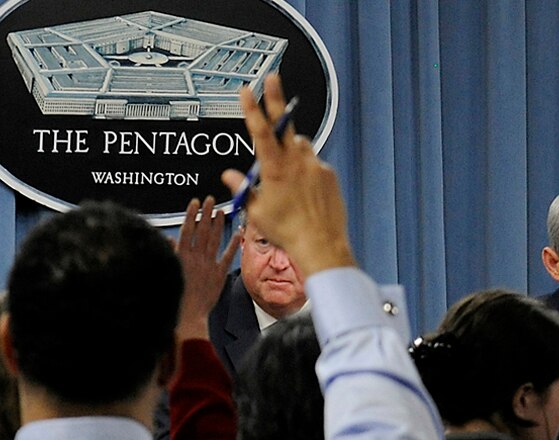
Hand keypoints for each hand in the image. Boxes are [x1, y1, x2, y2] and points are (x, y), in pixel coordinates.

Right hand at [176, 197, 236, 340]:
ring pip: (214, 240)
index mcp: (182, 256)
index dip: (191, 215)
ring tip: (221, 211)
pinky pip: (227, 257)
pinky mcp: (219, 275)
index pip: (188, 230)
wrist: (187, 316)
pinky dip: (232, 245)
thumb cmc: (174, 297)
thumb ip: (170, 254)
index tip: (195, 202)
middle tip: (210, 200)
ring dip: (218, 224)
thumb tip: (169, 239)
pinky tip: (236, 233)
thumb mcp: (167, 272)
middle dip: (206, 213)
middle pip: (202, 231)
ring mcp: (209, 266)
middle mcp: (196, 258)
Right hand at [220, 75, 354, 273]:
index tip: (246, 90)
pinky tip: (304, 191)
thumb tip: (229, 175)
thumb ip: (242, 188)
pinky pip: (313, 163)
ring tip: (287, 177)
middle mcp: (297, 162)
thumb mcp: (256, 212)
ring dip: (291, 149)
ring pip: (300, 146)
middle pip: (283, 123)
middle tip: (273, 77)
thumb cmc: (286, 231)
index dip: (252, 110)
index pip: (260, 132)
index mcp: (275, 170)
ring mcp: (315, 165)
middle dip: (276, 98)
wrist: (321, 244)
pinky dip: (306, 169)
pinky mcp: (328, 173)